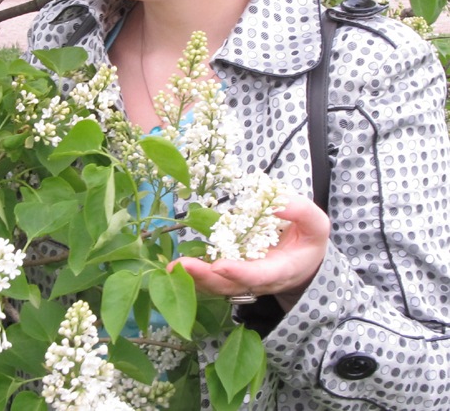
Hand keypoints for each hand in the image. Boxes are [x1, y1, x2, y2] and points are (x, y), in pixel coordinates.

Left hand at [170, 194, 330, 311]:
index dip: (239, 273)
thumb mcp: (317, 224)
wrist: (305, 259)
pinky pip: (212, 279)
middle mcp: (259, 280)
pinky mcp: (232, 273)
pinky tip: (176, 267)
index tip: (220, 266)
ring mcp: (243, 279)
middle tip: (182, 267)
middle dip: (205, 277)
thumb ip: (302, 212)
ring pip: (217, 285)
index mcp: (281, 270)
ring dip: (194, 278)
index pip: (259, 275)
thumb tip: (277, 203)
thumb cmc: (309, 240)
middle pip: (230, 285)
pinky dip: (194, 275)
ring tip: (172, 268)